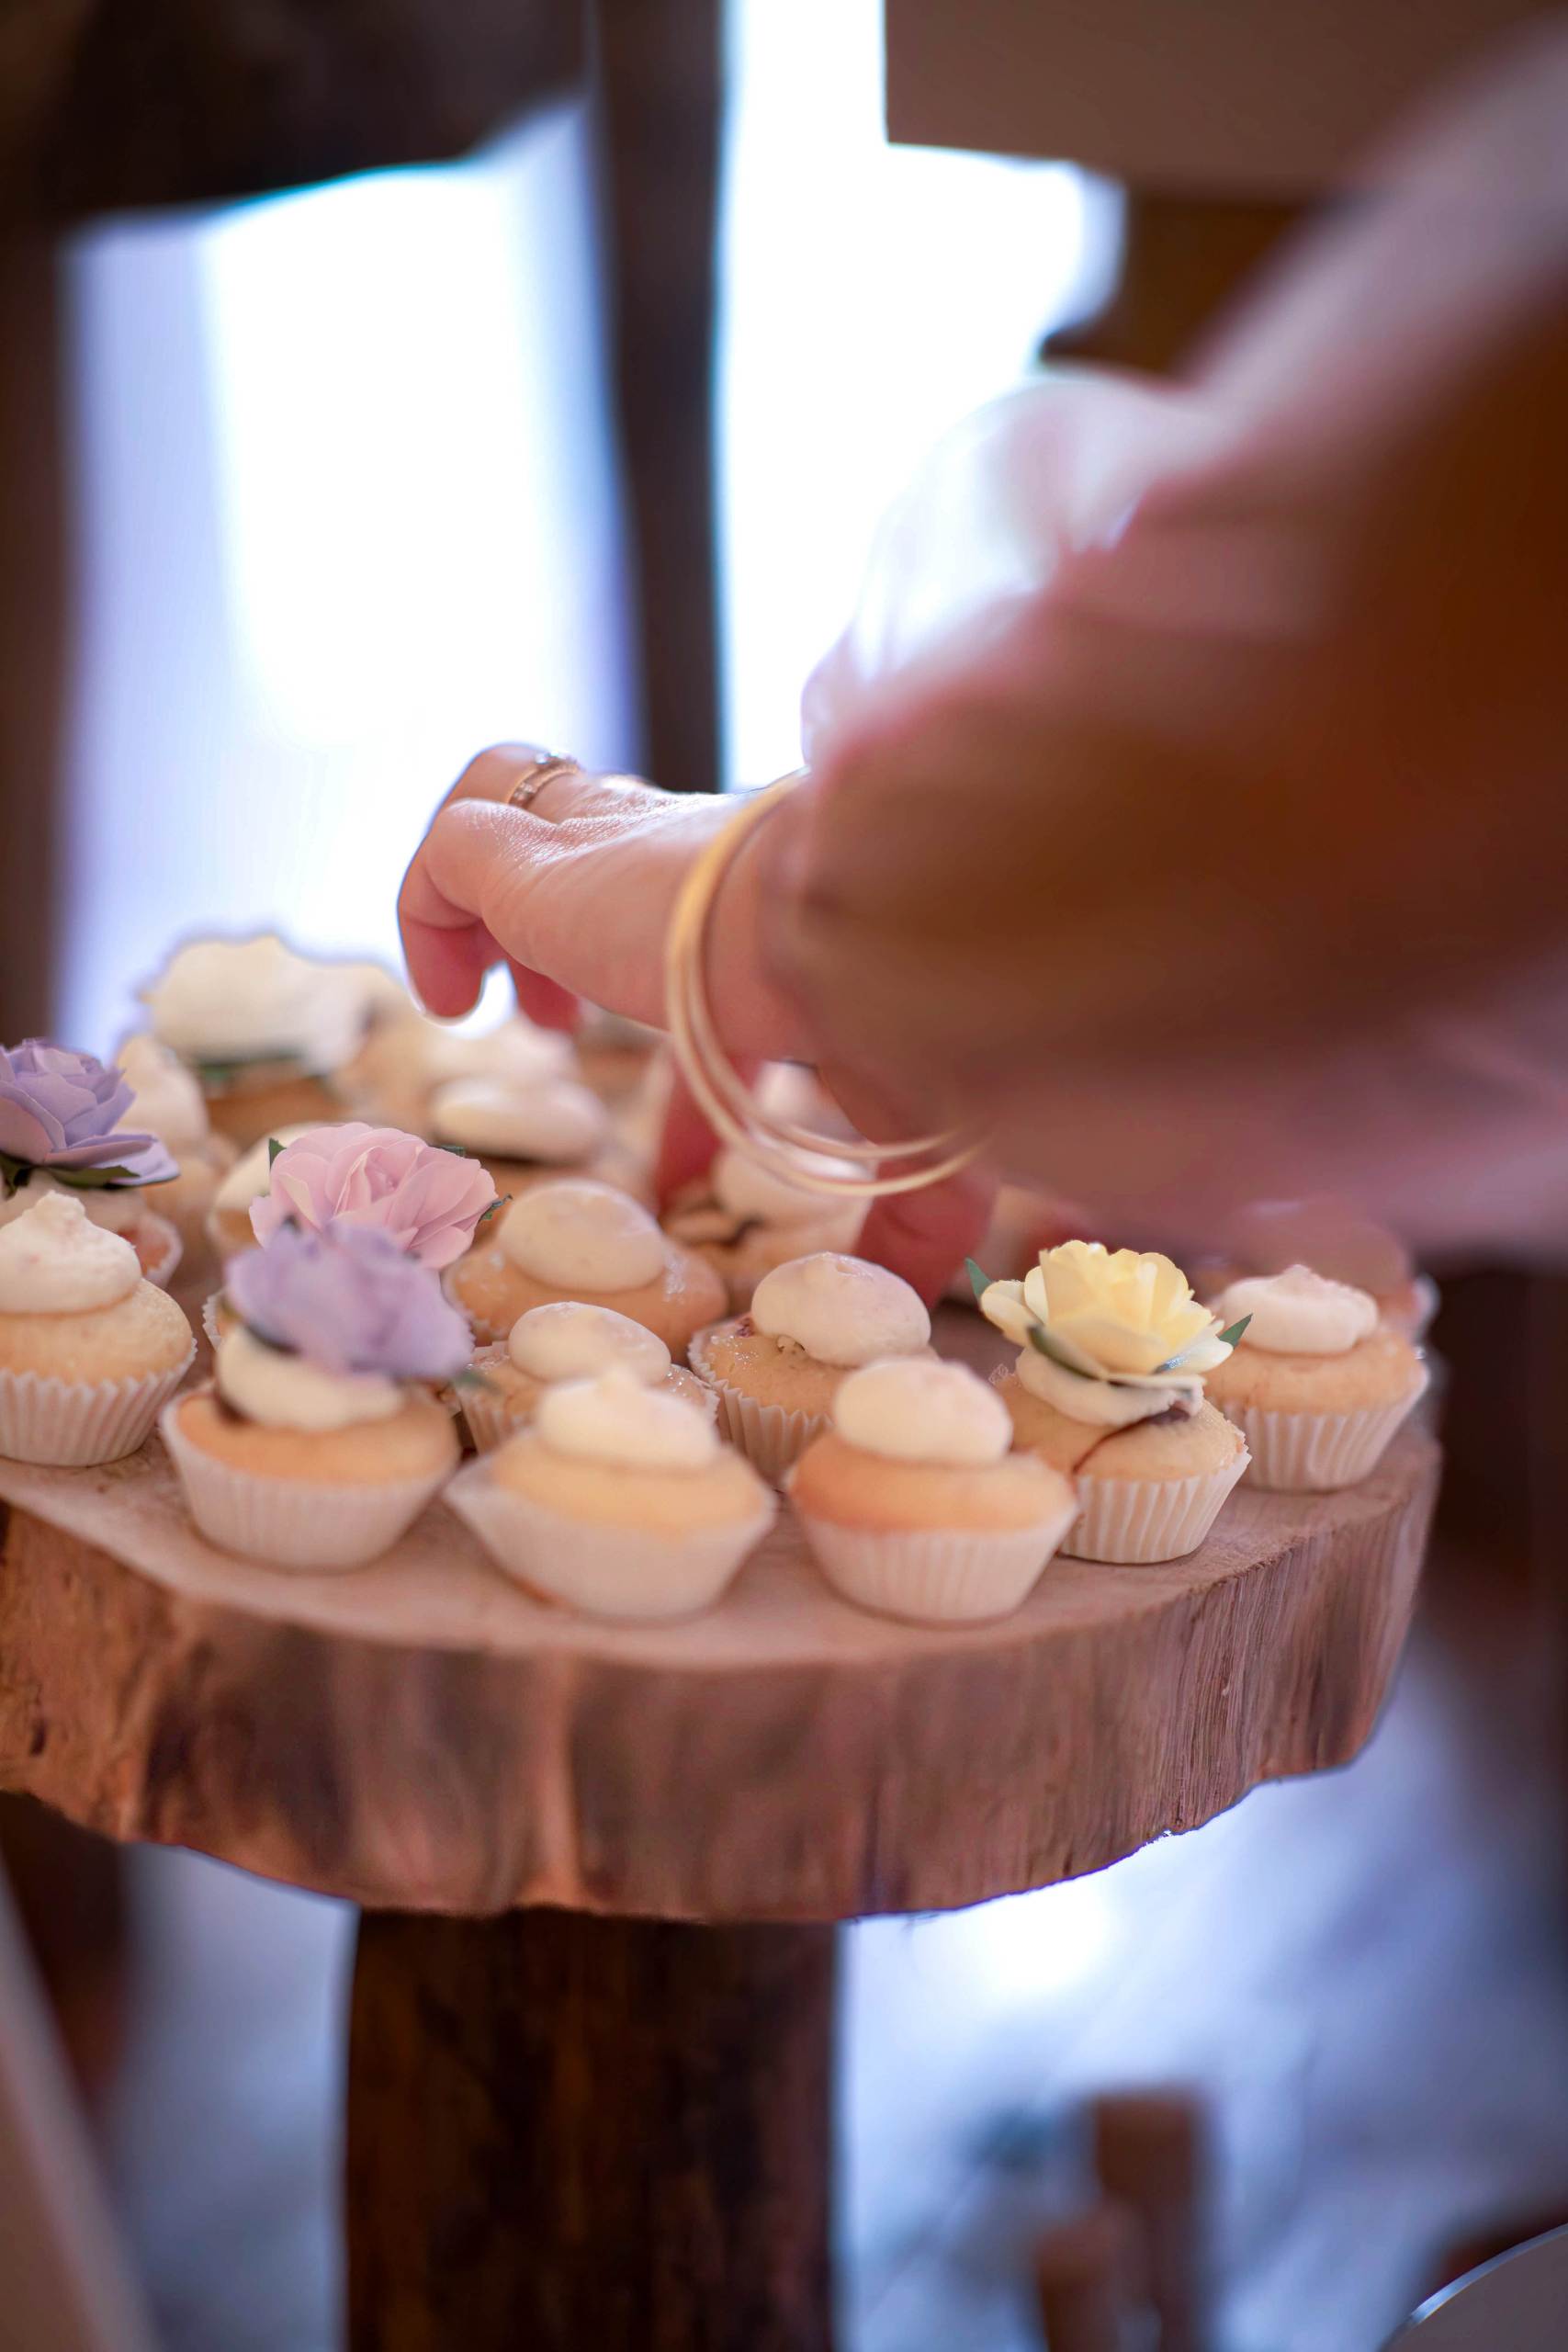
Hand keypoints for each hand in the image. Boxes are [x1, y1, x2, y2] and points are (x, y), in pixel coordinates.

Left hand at [397, 745, 994, 1299]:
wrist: (855, 926)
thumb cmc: (896, 1012)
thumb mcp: (908, 1133)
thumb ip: (910, 1217)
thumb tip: (920, 1295)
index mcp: (763, 906)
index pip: (700, 956)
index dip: (685, 1060)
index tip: (673, 1170)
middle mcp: (678, 857)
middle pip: (599, 831)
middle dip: (566, 928)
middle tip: (551, 1027)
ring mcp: (600, 850)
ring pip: (513, 796)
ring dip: (492, 897)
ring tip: (494, 1006)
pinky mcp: (535, 866)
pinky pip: (454, 849)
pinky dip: (431, 914)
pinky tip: (454, 1001)